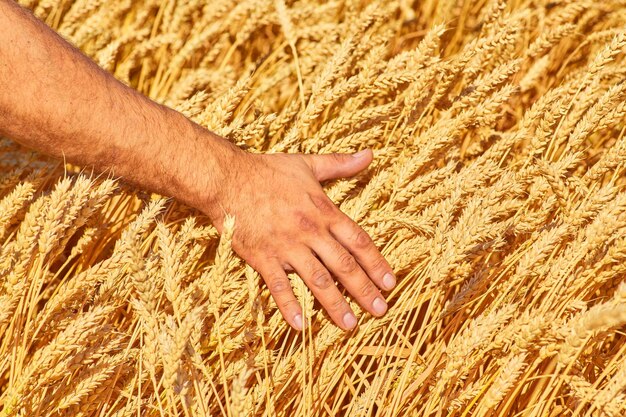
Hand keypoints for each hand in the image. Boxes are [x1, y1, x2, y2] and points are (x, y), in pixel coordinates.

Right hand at [204, 148, 395, 330]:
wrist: (228, 178)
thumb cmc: (268, 170)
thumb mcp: (308, 164)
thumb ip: (340, 163)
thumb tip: (370, 154)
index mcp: (324, 211)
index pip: (358, 242)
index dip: (376, 263)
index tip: (390, 283)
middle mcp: (310, 231)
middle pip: (343, 266)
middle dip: (364, 290)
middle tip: (380, 311)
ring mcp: (286, 246)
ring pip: (316, 280)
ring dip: (335, 304)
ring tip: (350, 325)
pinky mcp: (262, 257)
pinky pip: (278, 286)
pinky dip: (289, 306)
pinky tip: (300, 326)